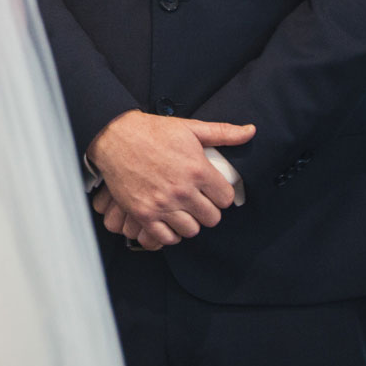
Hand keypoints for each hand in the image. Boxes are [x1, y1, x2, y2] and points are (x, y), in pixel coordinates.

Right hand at [87, 110, 253, 248]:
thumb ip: (223, 132)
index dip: (220, 195)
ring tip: (182, 211)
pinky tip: (168, 220)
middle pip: (212, 218)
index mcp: (198, 170)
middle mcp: (182, 190)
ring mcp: (162, 204)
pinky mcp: (144, 213)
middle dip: (207, 210)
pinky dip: (169, 233)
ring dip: (189, 222)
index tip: (212, 191)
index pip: (226, 199)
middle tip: (197, 202)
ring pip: (191, 230)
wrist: (114, 135)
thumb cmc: (152, 131)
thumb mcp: (190, 128)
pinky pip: (166, 238)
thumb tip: (251, 131)